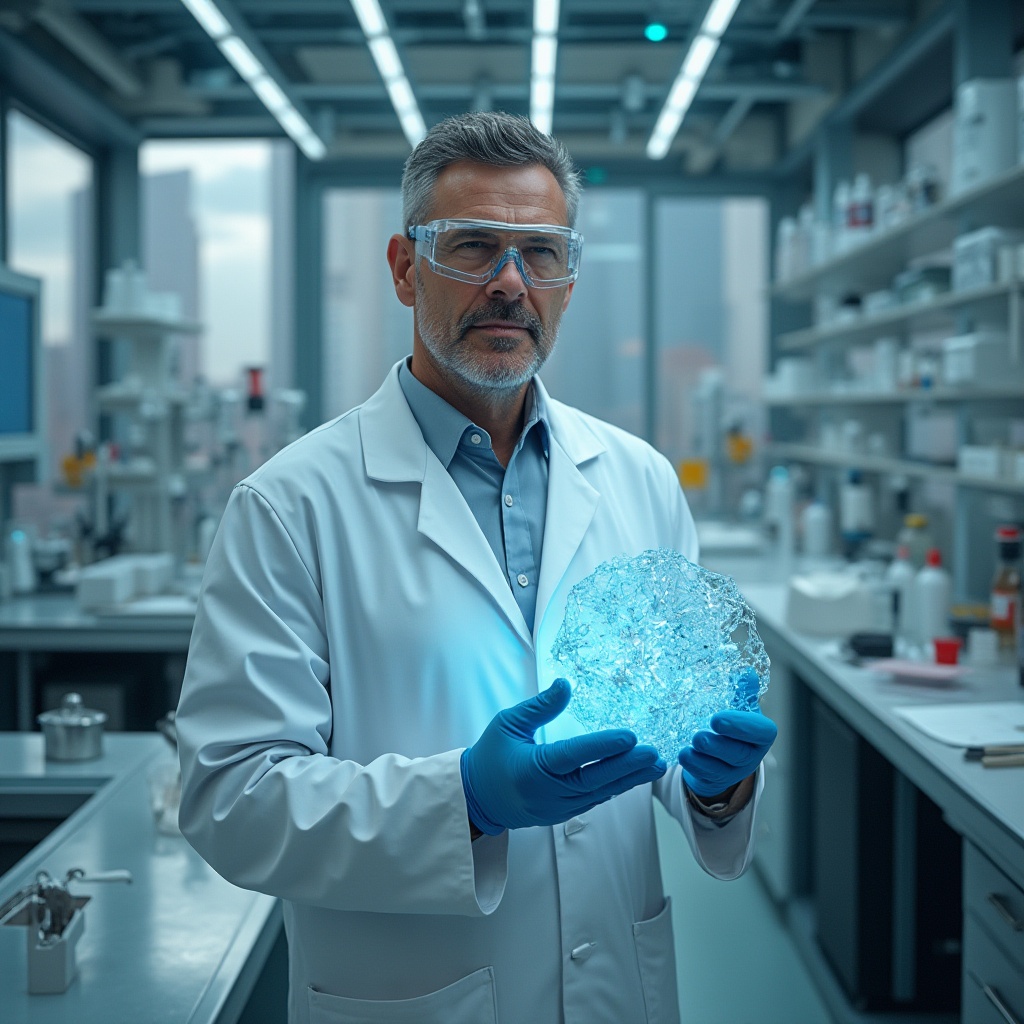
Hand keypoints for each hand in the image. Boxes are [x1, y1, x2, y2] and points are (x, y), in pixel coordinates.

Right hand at [461, 678, 666, 835]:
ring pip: (599, 794)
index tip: (630, 736)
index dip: (603, 746)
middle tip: (654, 755)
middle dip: (628, 767)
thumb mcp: (508, 723)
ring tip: (655, 766)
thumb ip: (539, 707)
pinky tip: (633, 777)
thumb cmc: (491, 756)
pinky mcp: (561, 814)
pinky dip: (614, 788)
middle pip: (594, 780)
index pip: (573, 756)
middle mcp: (547, 793)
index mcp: (532, 768)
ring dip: (628, 780)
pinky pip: (592, 801)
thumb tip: (565, 685)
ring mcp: (556, 808)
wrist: (477, 798)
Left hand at [678, 669, 776, 799]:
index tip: (717, 718)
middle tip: (699, 737)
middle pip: (739, 754)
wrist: (720, 750)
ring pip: (720, 769)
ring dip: (702, 759)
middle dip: (718, 746)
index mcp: (760, 735)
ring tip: (687, 748)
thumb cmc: (732, 723)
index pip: (762, 732)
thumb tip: (746, 672)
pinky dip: (693, 766)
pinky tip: (682, 756)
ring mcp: (733, 772)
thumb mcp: (739, 706)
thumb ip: (743, 691)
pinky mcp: (715, 781)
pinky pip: (705, 777)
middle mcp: (751, 756)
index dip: (742, 726)